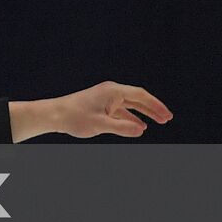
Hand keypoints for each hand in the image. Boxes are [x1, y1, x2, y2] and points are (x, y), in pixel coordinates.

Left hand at [10, 81, 171, 141]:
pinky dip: (130, 117)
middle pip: (137, 98)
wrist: (54, 115)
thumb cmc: (75, 118)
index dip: (156, 105)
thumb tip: (141, 130)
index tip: (167, 116)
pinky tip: (138, 126)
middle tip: (167, 119)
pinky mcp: (99, 105)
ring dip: (143, 113)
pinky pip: (120, 110)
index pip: (140, 95)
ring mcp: (104, 98)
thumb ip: (122, 128)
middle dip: (153, 108)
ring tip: (157, 123)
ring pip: (129, 104)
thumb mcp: (100, 125)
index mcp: (112, 92)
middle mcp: (110, 92)